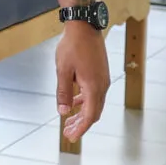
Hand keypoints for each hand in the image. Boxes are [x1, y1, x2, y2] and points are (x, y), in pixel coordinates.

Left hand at [56, 23, 109, 142]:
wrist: (84, 27)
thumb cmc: (72, 46)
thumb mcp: (62, 70)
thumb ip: (63, 92)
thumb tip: (63, 111)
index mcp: (94, 87)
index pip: (90, 116)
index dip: (80, 128)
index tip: (71, 137)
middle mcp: (102, 86)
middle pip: (94, 112)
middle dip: (81, 124)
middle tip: (68, 133)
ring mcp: (102, 80)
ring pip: (94, 104)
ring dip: (82, 113)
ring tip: (69, 121)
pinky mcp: (100, 75)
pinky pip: (94, 94)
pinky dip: (84, 102)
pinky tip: (74, 103)